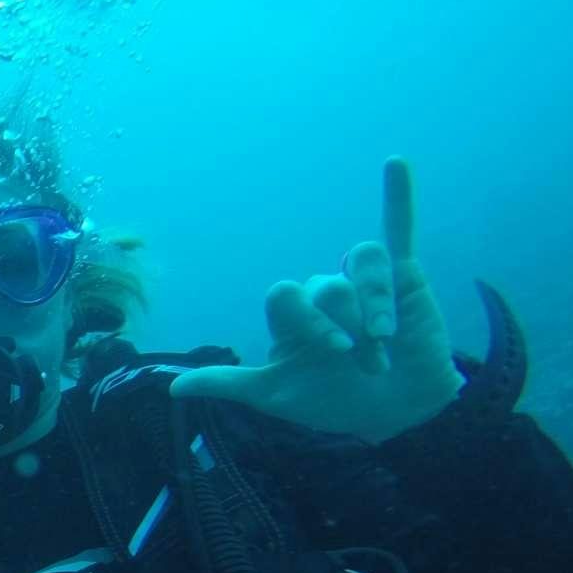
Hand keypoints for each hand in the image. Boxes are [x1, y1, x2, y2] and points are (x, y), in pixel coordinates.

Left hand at [171, 158, 463, 442]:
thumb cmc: (333, 399)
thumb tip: (171, 387)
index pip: (283, 294)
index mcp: (290, 315)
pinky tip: (395, 164)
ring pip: (361, 267)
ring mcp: (358, 282)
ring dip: (377, 306)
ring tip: (387, 339)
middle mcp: (320, 292)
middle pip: (325, 286)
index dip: (310, 320)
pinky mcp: (402, 276)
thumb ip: (229, 384)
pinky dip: (398, 199)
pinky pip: (396, 231)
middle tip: (366, 361)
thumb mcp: (276, 396)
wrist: (393, 408)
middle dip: (350, 330)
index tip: (336, 352)